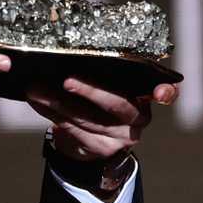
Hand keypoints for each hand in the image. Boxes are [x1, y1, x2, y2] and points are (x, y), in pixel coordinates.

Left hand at [27, 78, 178, 160]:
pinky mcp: (102, 148)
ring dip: (58, 102)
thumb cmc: (102, 102)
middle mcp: (140, 118)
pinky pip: (73, 130)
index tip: (160, 92)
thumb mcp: (111, 86)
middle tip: (66, 80)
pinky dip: (51, 113)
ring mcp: (122, 137)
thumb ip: (106, 74)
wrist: (94, 140)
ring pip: (88, 118)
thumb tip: (70, 54)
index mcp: (145, 95)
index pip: (166, 93)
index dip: (166, 92)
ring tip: (36, 89)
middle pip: (116, 104)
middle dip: (90, 91)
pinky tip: (38, 102)